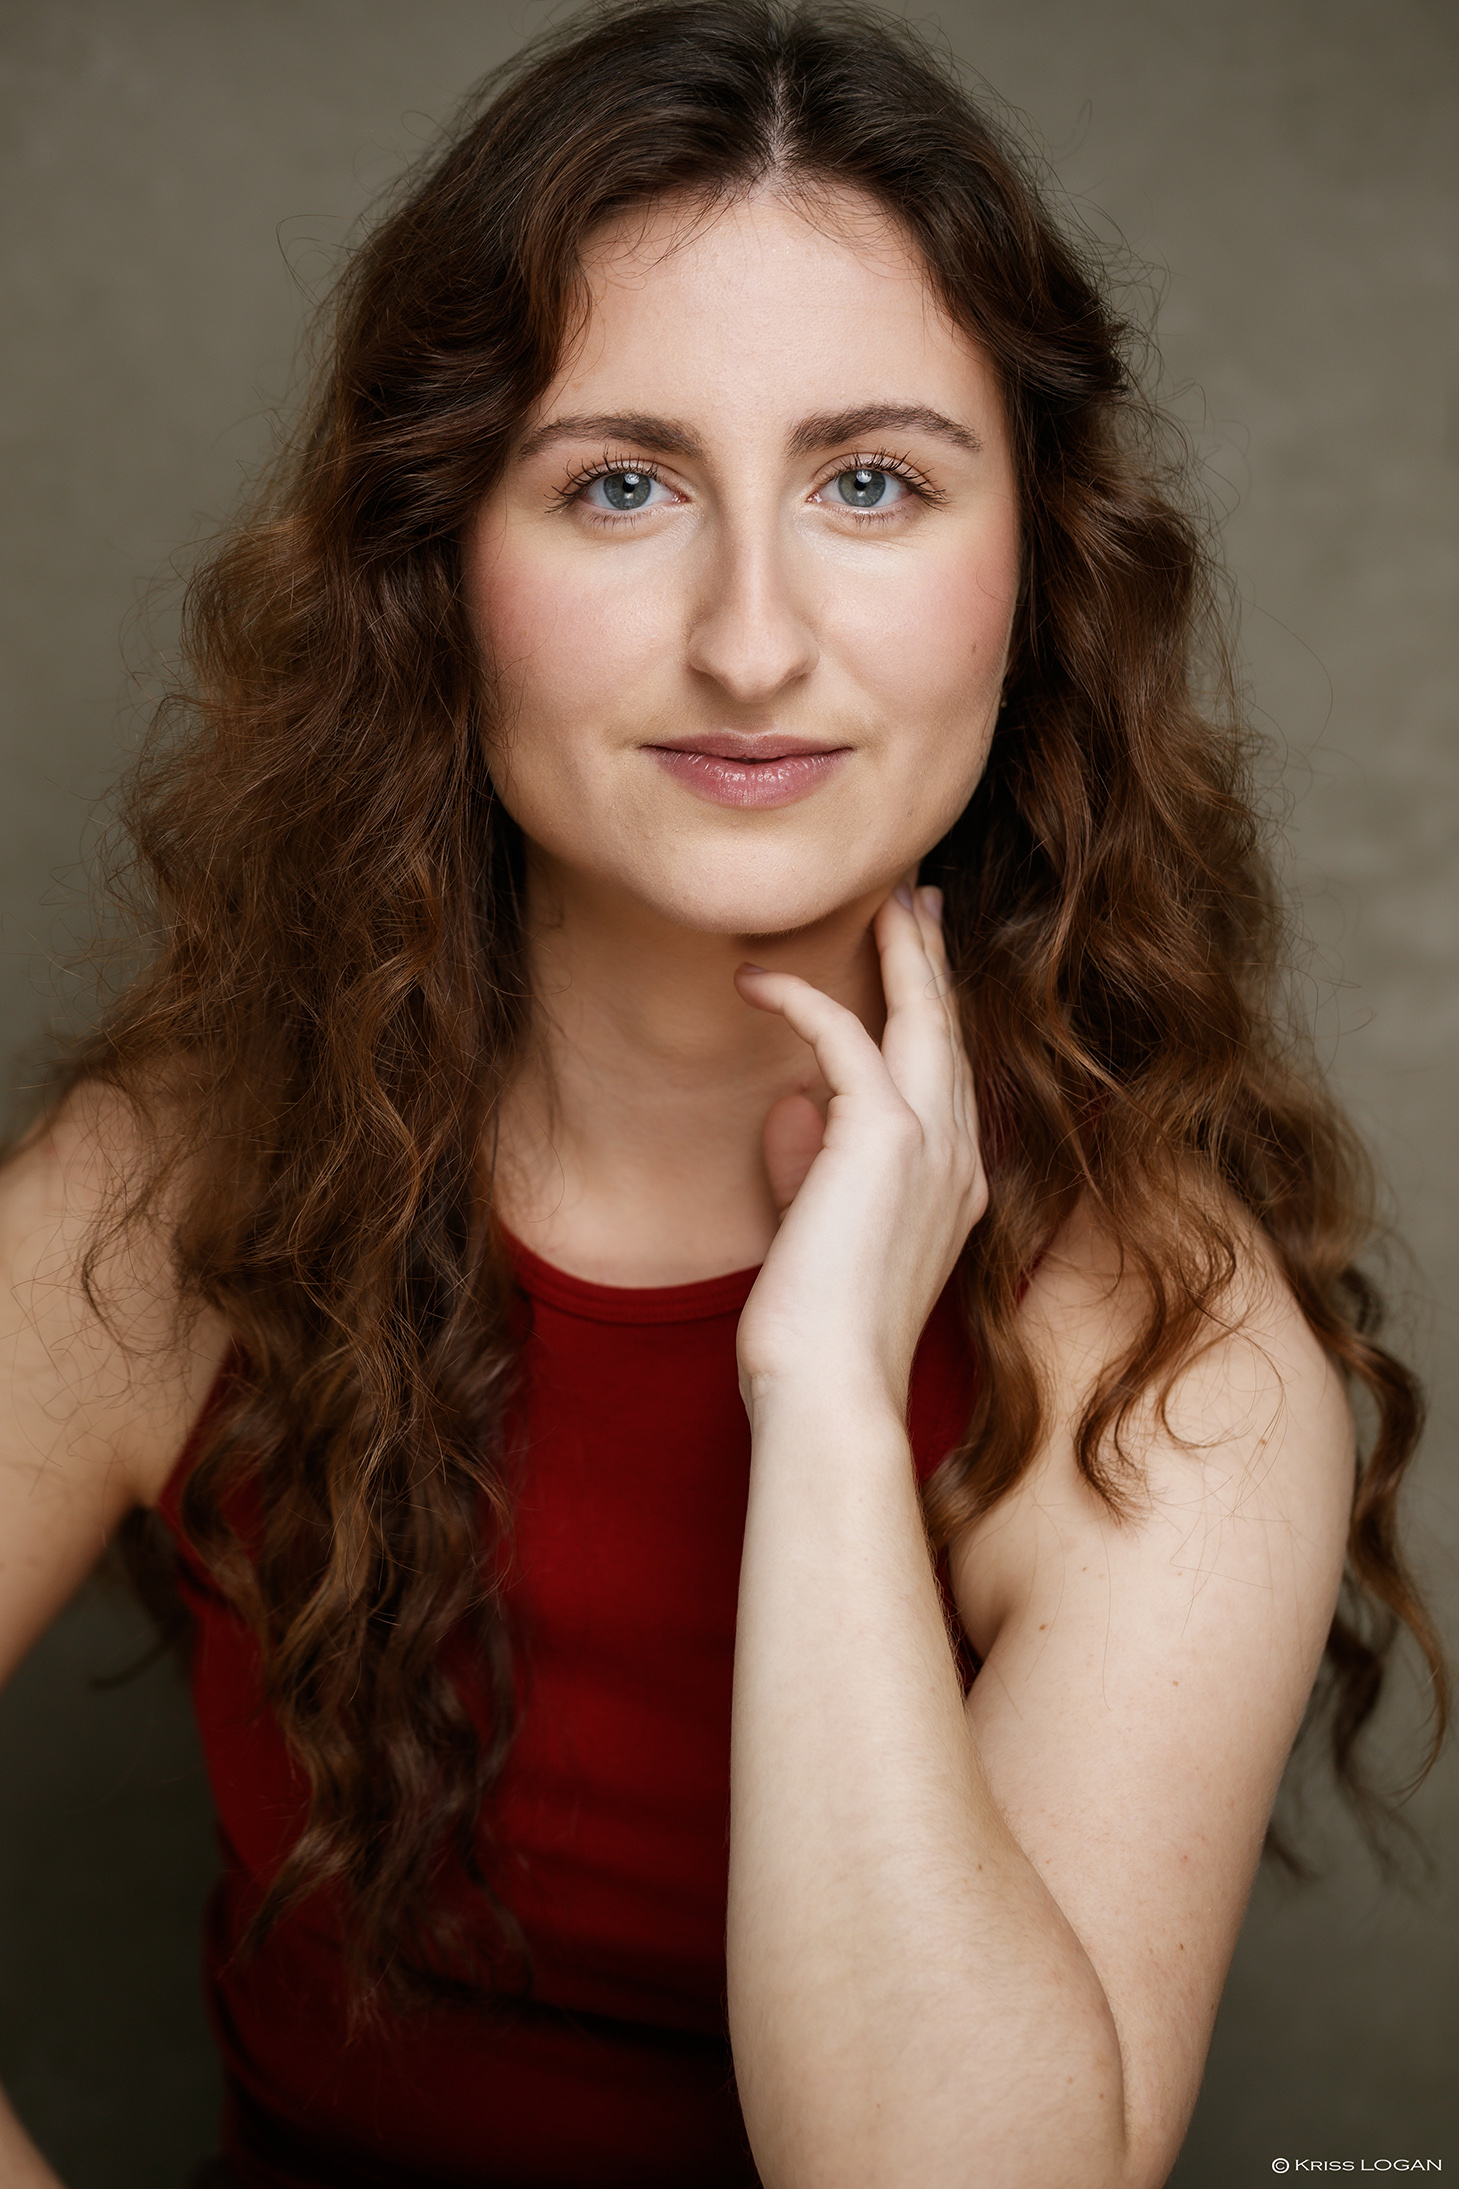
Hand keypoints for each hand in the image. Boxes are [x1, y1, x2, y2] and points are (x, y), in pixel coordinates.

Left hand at [733, 884, 986, 1415]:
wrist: (830, 1385)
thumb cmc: (817, 1336)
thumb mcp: (818, 1239)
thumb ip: (813, 1170)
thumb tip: (791, 1108)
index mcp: (955, 1188)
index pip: (950, 1081)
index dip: (936, 1019)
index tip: (919, 971)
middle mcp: (961, 1159)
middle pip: (952, 1033)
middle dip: (934, 962)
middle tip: (917, 902)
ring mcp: (934, 1144)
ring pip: (923, 1018)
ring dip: (900, 952)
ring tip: (879, 900)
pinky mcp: (885, 1136)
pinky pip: (844, 1036)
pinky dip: (800, 1000)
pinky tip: (756, 979)